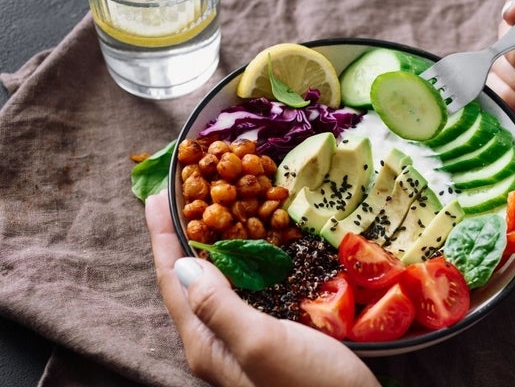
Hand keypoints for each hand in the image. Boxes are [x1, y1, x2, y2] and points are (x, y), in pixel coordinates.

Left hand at [145, 190, 378, 386]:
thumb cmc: (311, 386)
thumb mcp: (261, 344)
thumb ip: (218, 306)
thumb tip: (183, 264)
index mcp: (206, 342)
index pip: (174, 279)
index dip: (163, 235)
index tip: (158, 193)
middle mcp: (217, 340)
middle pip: (189, 280)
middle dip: (181, 235)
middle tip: (185, 193)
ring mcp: (243, 339)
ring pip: (216, 283)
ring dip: (208, 244)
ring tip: (210, 210)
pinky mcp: (270, 334)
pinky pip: (244, 289)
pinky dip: (241, 261)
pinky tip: (252, 247)